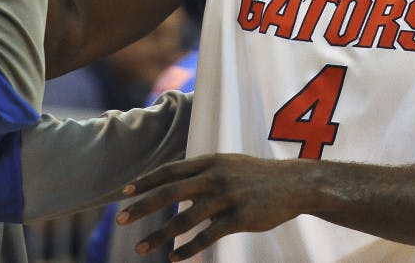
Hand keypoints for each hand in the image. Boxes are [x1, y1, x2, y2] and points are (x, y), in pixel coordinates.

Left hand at [116, 154, 302, 259]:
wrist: (295, 184)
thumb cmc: (257, 176)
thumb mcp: (228, 164)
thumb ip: (202, 171)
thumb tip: (174, 181)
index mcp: (210, 161)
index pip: (169, 170)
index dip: (145, 181)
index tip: (123, 193)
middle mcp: (215, 177)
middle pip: (170, 192)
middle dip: (142, 206)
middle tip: (120, 219)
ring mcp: (227, 197)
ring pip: (185, 218)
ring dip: (159, 235)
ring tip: (140, 249)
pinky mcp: (239, 218)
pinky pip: (207, 236)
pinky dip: (188, 249)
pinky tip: (174, 258)